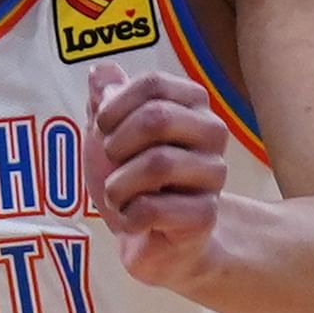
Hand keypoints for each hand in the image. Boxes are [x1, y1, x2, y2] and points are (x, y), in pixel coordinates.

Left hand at [90, 65, 233, 292]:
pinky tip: (134, 221)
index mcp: (191, 103)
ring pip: (157, 164)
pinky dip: (128, 217)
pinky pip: (153, 208)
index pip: (153, 84)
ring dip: (119, 186)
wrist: (152, 239)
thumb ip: (105, 102)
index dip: (114, 107)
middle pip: (156, 118)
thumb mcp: (109, 135)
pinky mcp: (205, 214)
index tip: (103, 129)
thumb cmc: (134, 180)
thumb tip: (100, 72)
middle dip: (116, 145)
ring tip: (120, 197)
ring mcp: (213, 173)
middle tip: (112, 165)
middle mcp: (211, 132)